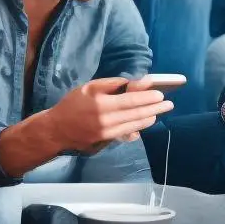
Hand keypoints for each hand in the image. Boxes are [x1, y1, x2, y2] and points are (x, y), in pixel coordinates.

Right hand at [43, 78, 173, 151]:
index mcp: (102, 104)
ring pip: (134, 125)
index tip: (160, 94)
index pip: (131, 101)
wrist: (55, 130)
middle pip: (136, 114)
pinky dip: (137, 128)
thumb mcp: (89, 87)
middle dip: (155, 108)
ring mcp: (106, 134)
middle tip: (168, 104)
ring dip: (149, 118)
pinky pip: (125, 134)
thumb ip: (112, 84)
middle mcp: (106, 121)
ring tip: (160, 112)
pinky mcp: (105, 142)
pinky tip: (145, 123)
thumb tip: (134, 82)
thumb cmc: (73, 104)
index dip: (148, 97)